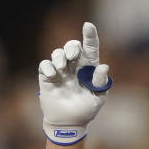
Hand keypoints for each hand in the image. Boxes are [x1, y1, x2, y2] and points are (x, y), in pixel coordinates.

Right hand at [38, 22, 111, 144]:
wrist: (69, 122)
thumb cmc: (86, 109)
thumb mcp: (98, 97)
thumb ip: (100, 82)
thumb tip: (104, 66)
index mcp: (89, 68)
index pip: (90, 48)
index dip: (90, 35)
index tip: (88, 25)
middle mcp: (74, 66)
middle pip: (72, 46)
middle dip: (71, 47)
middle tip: (72, 56)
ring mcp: (60, 70)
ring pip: (57, 53)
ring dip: (59, 57)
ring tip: (61, 69)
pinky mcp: (47, 76)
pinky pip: (45, 64)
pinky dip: (48, 67)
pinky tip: (53, 76)